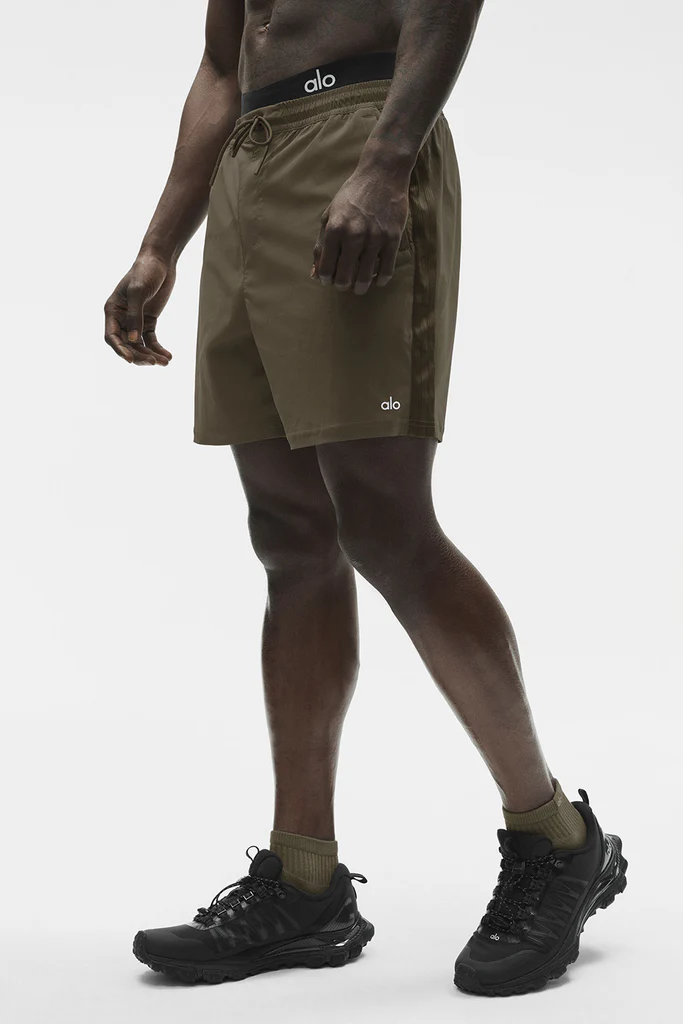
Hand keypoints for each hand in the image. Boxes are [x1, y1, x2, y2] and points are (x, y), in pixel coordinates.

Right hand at [104, 252, 175, 364]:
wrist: (161, 261)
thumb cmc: (145, 271)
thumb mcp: (139, 292)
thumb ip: (135, 316)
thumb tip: (134, 341)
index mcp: (112, 310)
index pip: (112, 336)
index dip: (120, 350)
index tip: (131, 360)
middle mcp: (121, 318)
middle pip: (127, 344)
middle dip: (139, 355)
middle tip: (154, 363)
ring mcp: (136, 320)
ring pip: (139, 345)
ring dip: (151, 355)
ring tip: (165, 362)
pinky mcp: (149, 321)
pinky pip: (151, 340)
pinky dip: (158, 349)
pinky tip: (168, 357)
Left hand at [312, 167, 409, 294]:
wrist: (382, 175)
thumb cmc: (352, 195)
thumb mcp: (330, 215)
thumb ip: (321, 244)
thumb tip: (315, 272)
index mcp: (334, 229)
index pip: (326, 268)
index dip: (325, 278)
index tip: (329, 278)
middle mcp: (353, 236)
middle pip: (344, 277)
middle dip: (342, 285)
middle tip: (344, 284)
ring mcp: (374, 238)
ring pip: (365, 277)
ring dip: (360, 287)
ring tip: (359, 287)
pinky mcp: (392, 239)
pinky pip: (386, 270)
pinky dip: (380, 280)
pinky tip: (377, 280)